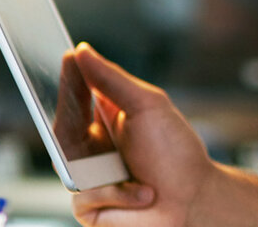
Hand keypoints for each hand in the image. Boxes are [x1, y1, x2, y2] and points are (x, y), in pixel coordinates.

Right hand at [67, 43, 257, 226]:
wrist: (194, 201)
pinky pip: (82, 197)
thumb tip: (82, 51)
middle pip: (63, 126)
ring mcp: (90, 177)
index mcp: (107, 121)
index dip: (70, 79)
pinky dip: (114, 194)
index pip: (77, 97)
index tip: (66, 56)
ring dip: (99, 162)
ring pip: (66, 162)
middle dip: (69, 110)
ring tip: (129, 168)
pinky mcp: (90, 207)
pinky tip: (142, 194)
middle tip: (76, 96)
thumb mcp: (148, 106)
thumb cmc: (176, 154)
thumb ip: (112, 79)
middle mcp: (95, 148)